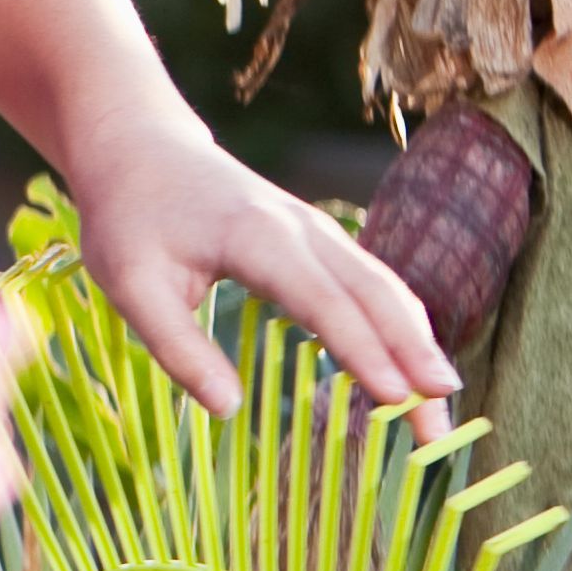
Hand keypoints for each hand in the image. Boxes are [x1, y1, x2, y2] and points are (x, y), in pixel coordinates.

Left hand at [65, 106, 454, 414]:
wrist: (139, 147)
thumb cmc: (129, 218)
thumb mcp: (129, 284)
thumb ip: (177, 346)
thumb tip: (226, 409)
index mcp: (259, 236)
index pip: (324, 301)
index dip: (363, 350)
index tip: (398, 396)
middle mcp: (305, 230)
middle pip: (377, 296)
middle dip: (415, 358)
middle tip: (441, 423)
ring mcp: (320, 232)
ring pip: (387, 289)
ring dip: (419, 345)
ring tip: (442, 405)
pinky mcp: (322, 242)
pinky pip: (375, 286)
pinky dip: (401, 326)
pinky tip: (413, 368)